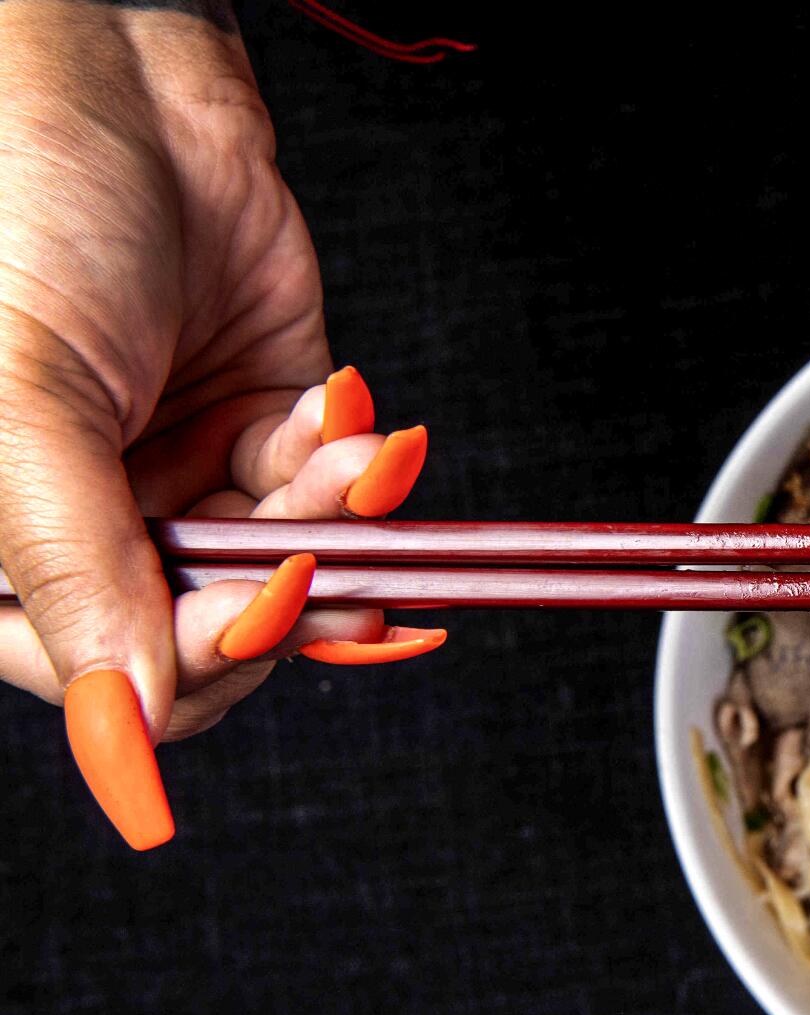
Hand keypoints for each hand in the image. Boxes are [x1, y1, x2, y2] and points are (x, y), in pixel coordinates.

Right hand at [0, 5, 439, 849]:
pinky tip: (346, 413)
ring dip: (331, 522)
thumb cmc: (23, 206)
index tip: (264, 616)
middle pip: (212, 638)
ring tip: (338, 449)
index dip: (191, 665)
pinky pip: (329, 494)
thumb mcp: (22, 403)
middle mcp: (89, 517)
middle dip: (279, 596)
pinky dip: (354, 469)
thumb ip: (73, 567)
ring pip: (286, 568)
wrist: (113, 74)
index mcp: (1, 538)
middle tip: (313, 554)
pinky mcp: (263, 420)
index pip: (104, 671)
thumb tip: (123, 725)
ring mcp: (179, 472)